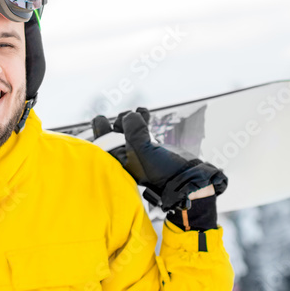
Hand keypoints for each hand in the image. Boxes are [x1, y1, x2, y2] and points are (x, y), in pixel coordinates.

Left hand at [92, 108, 226, 213]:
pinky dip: (143, 119)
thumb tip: (130, 115)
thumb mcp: (144, 152)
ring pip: (130, 131)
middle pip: (115, 135)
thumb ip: (134, 132)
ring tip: (137, 111)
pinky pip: (144, 130)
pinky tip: (144, 111)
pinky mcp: (153, 147)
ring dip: (131, 118)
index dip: (100, 130)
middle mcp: (128, 158)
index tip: (100, 117)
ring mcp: (141, 152)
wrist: (189, 179)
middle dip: (119, 122)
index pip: (104, 145)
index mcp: (121, 163)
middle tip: (127, 115)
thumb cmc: (164, 172)